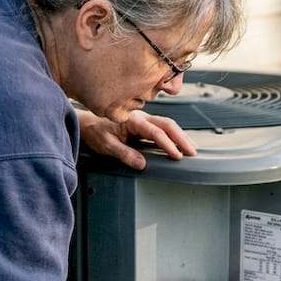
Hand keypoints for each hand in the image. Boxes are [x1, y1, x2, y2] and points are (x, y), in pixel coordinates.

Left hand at [77, 109, 197, 169]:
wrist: (87, 123)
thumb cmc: (95, 131)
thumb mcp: (106, 145)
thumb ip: (124, 153)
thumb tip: (142, 164)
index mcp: (133, 120)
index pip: (155, 132)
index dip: (167, 144)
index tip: (176, 156)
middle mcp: (141, 117)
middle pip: (167, 124)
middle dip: (181, 138)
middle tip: (192, 152)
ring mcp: (144, 120)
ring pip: (167, 125)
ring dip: (180, 136)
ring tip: (191, 148)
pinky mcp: (143, 125)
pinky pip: (162, 128)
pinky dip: (173, 135)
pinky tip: (179, 144)